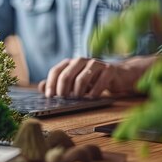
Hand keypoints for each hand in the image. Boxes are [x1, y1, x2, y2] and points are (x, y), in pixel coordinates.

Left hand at [37, 55, 157, 97]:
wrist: (120, 76)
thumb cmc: (94, 81)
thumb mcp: (75, 83)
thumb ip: (58, 84)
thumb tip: (41, 87)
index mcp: (71, 63)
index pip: (55, 71)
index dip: (51, 84)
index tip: (50, 97)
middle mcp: (81, 60)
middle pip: (66, 75)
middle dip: (63, 90)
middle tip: (63, 100)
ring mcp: (96, 63)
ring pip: (82, 79)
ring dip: (78, 93)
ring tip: (78, 100)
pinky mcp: (110, 69)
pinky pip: (99, 82)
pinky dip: (94, 92)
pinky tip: (92, 98)